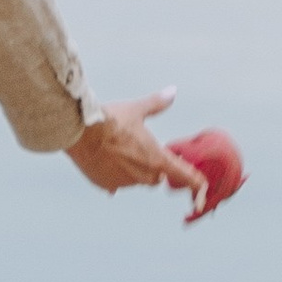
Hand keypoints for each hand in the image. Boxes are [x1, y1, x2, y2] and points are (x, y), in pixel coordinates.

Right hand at [67, 92, 203, 198]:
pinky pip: (115, 183)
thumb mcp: (136, 109)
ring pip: (135, 179)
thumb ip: (156, 104)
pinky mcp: (106, 185)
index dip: (195, 181)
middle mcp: (143, 175)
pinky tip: (106, 161)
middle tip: (143, 150)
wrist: (79, 132)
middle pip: (157, 176)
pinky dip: (114, 174)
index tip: (202, 188)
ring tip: (119, 150)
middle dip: (154, 166)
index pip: (183, 174)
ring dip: (133, 169)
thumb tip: (172, 92)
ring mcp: (124, 182)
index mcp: (156, 158)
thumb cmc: (110, 120)